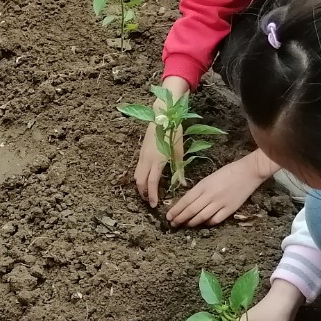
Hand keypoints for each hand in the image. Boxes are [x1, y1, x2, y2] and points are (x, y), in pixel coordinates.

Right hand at [133, 79, 187, 205]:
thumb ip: (179, 170)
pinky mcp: (141, 151)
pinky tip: (147, 178)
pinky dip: (140, 176)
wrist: (162, 115)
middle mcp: (146, 160)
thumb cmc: (173, 133)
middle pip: (140, 182)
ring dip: (140, 186)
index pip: (152, 183)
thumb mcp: (179, 152)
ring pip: (136, 175)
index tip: (155, 205)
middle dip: (143, 193)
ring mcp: (141, 155)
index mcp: (156, 161)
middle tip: (150, 201)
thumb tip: (183, 185)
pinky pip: (137, 168)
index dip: (152, 196)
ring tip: (148, 192)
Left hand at [167, 149, 276, 226]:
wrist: (248, 172)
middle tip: (173, 224)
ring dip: (191, 222)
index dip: (176, 210)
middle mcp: (210, 195)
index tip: (168, 216)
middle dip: (180, 218)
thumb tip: (188, 202)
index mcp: (203, 185)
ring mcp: (220, 203)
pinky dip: (207, 223)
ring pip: (202, 217)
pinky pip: (215, 220)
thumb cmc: (227, 172)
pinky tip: (203, 223)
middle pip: (191, 210)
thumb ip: (199, 190)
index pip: (186, 201)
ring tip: (185, 225)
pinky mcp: (230, 209)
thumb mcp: (209, 178)